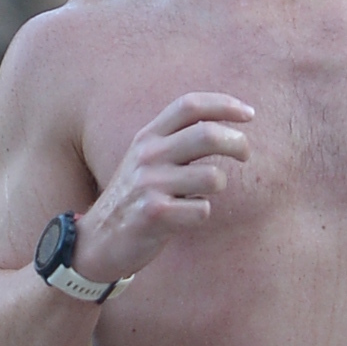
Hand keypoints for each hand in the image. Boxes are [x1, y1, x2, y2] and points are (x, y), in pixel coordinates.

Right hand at [75, 91, 253, 282]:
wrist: (98, 240)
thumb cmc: (135, 198)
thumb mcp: (147, 160)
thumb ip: (176, 139)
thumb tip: (223, 123)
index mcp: (148, 136)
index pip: (189, 105)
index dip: (224, 105)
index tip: (249, 114)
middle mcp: (148, 155)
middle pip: (207, 134)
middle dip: (238, 143)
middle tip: (245, 154)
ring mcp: (149, 184)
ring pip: (212, 176)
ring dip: (219, 185)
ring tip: (204, 194)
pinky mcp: (154, 214)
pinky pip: (202, 210)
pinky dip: (202, 213)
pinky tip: (187, 216)